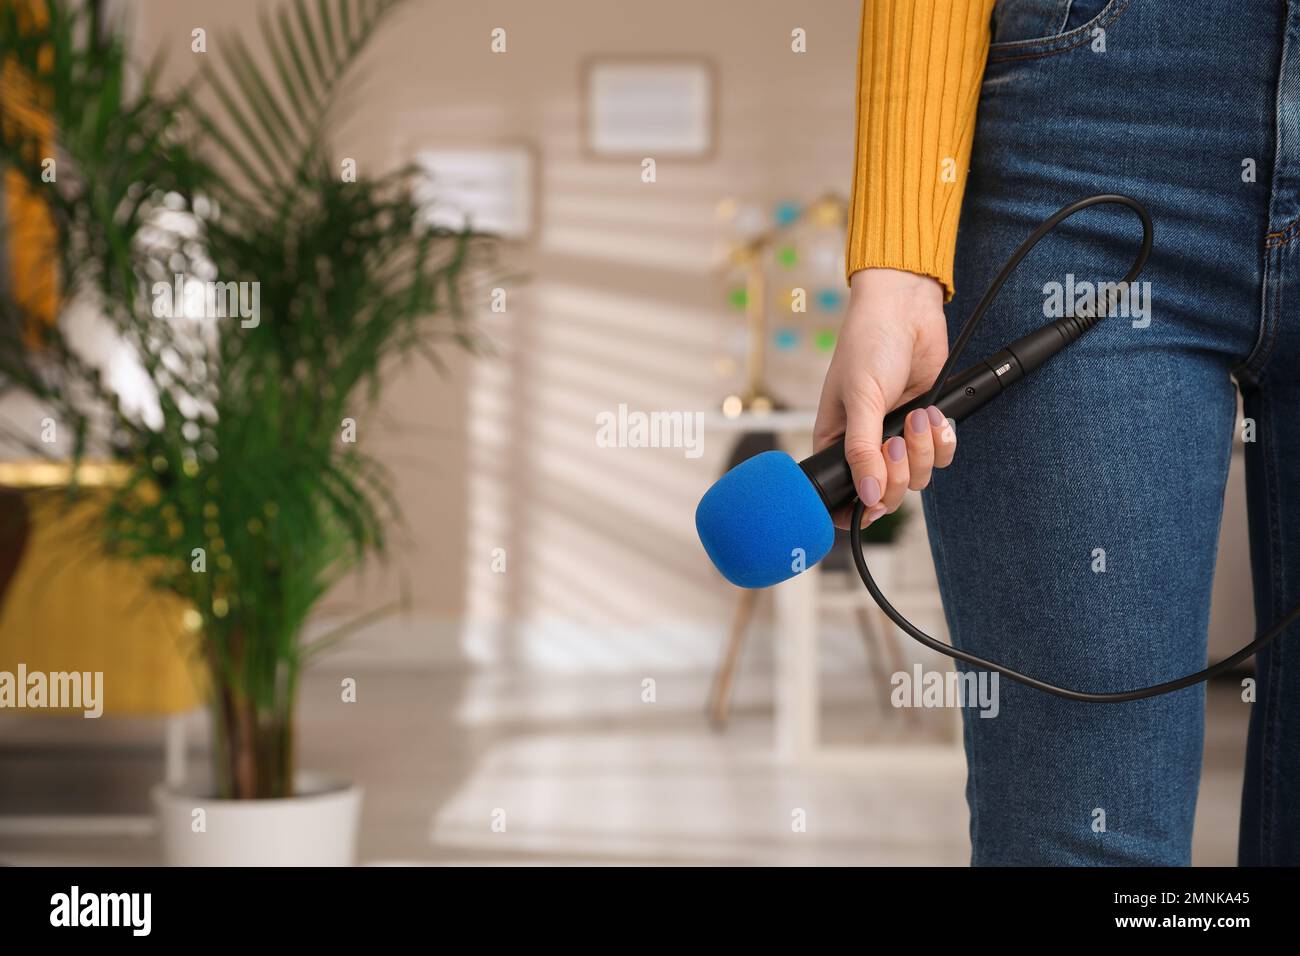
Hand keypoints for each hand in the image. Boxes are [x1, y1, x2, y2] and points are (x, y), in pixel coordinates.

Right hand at [813, 268, 957, 528]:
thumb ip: (863, 452)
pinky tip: (934, 413)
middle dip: (899, 471)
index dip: (858, 511)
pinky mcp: (926, 424)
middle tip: (896, 440)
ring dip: (924, 448)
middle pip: (887, 493)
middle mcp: (866, 446)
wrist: (905, 309)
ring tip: (918, 414)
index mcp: (836, 444)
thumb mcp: (860, 399)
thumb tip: (869, 498)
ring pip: (918, 476)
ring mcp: (897, 437)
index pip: (842, 497)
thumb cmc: (867, 345)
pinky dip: (942, 439)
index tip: (873, 507)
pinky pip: (941, 455)